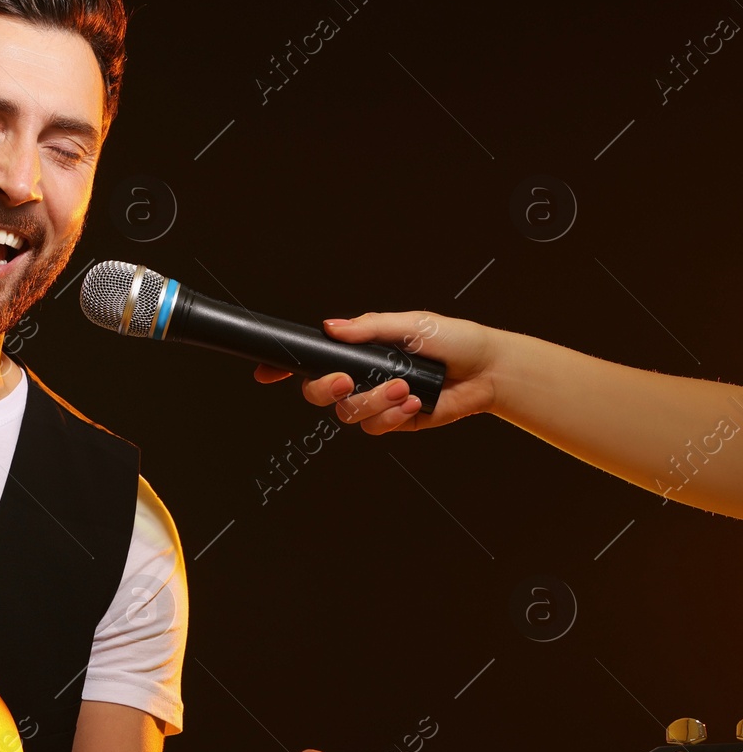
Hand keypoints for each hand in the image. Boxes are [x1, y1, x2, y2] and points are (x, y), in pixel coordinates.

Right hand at [253, 311, 498, 434]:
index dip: (282, 368)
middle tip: (346, 380)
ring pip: (348, 413)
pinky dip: (393, 415)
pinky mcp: (393, 422)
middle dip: (325, 389)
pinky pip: (375, 427)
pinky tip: (415, 402)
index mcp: (357, 351)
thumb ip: (367, 328)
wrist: (486, 370)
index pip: (311, 360)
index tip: (264, 373)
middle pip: (317, 392)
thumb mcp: (407, 324)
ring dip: (374, 401)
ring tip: (405, 388)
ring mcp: (374, 402)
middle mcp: (360, 378)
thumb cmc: (451, 339)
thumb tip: (331, 327)